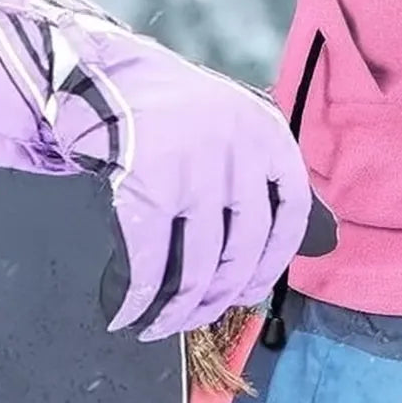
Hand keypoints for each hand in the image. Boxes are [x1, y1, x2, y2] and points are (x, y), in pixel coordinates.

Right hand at [0, 0, 335, 339]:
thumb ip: (259, 171)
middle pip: (243, 248)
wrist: (109, 77)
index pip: (292, 213)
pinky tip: (130, 314)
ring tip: (165, 325)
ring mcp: (194, 171)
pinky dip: (137, 299)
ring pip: (196, 266)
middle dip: (224, 294)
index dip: (275, 261)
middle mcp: (239, 154)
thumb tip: (270, 250)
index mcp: (269, 136)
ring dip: (181, 309)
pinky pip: (146, 263)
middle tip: (207, 315)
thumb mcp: (237, 122)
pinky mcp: (146, 188)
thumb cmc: (176, 108)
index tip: (255, 289)